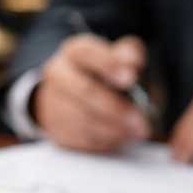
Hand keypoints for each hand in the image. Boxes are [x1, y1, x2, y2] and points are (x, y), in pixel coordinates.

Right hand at [34, 34, 149, 151]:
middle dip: (115, 108)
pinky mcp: (54, 127)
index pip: (88, 54)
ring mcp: (51, 102)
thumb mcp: (119, 58)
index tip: (131, 79)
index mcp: (75, 52)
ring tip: (136, 132)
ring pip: (81, 119)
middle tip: (140, 120)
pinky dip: (104, 141)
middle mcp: (57, 74)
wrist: (78, 95)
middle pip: (83, 90)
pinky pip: (79, 138)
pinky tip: (121, 138)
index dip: (109, 66)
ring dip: (113, 129)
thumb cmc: (104, 75)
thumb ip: (128, 55)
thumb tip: (131, 60)